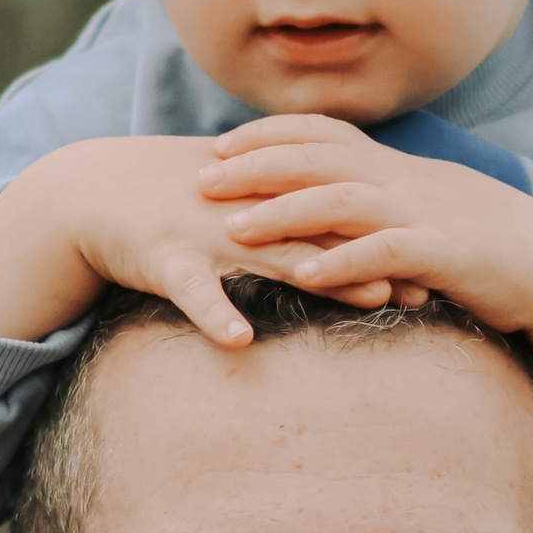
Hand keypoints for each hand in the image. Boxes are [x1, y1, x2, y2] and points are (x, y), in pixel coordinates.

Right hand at [0, 135, 398, 349]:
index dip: (388, 233)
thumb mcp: (240, 201)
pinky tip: (240, 341)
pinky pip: (194, 292)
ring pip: (275, 254)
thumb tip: (353, 245)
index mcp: (267, 194)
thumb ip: (293, 219)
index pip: (340, 212)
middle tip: (433, 282)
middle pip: (326, 232)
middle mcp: (248, 208)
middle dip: (381, 254)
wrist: (92, 191)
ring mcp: (207, 231)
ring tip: (374, 295)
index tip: (440, 256)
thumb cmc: (176, 201)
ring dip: (326, 273)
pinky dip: (216, 314)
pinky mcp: (165, 257)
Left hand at [201, 119, 532, 431]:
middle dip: (255, 166)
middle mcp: (406, 181)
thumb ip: (380, 204)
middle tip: (201, 178)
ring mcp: (425, 214)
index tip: (220, 146)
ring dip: (283, 213)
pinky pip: (385, 253)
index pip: (324, 134)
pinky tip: (304, 274)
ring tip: (232, 228)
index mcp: (399, 168)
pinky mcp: (445, 254)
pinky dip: (343, 261)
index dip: (269, 136)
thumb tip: (331, 207)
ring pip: (342, 200)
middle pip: (319, 159)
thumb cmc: (487, 246)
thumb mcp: (427, 211)